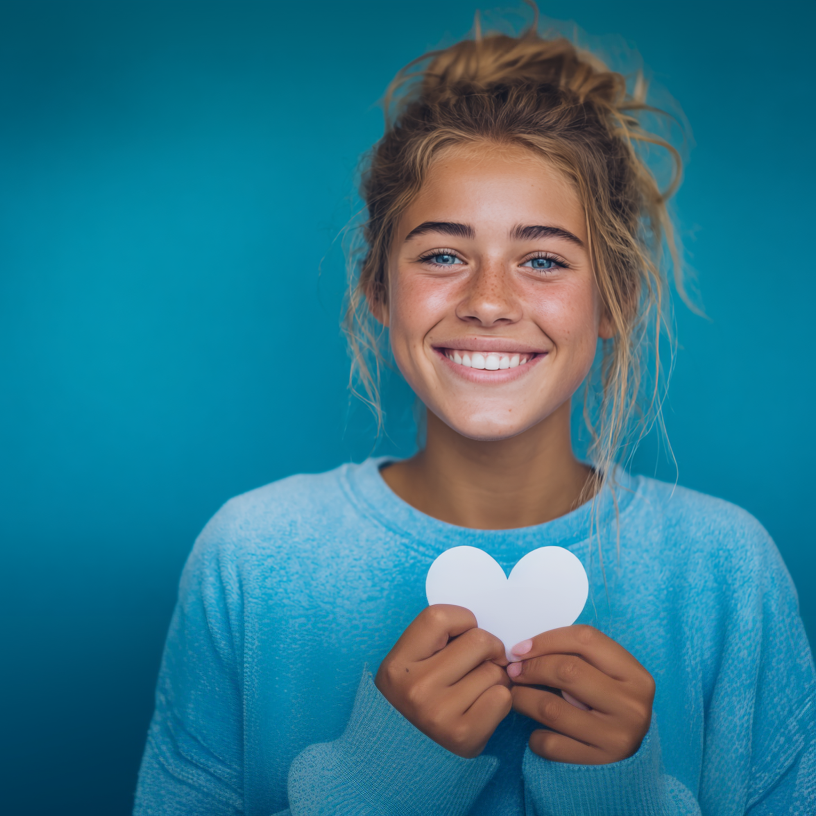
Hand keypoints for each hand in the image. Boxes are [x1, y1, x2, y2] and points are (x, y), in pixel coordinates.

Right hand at [375, 604, 512, 757]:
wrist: (403, 757)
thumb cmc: (414, 699)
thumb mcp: (408, 666)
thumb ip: (437, 641)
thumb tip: (483, 629)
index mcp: (398, 664)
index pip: (440, 616)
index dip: (461, 620)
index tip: (462, 635)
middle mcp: (417, 687)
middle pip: (478, 640)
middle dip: (487, 648)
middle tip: (479, 662)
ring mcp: (440, 713)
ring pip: (494, 670)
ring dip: (494, 676)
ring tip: (476, 688)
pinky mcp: (464, 736)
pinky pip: (502, 697)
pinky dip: (499, 699)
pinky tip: (482, 706)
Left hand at [507, 624, 653, 763]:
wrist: (633, 762)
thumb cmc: (611, 706)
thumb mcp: (608, 677)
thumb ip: (578, 658)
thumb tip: (523, 652)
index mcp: (635, 675)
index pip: (585, 640)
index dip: (546, 640)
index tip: (520, 649)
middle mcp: (631, 705)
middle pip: (567, 670)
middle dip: (531, 667)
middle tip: (513, 672)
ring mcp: (617, 738)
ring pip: (552, 709)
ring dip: (523, 698)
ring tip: (515, 695)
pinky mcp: (599, 764)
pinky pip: (551, 744)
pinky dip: (535, 736)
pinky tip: (537, 731)